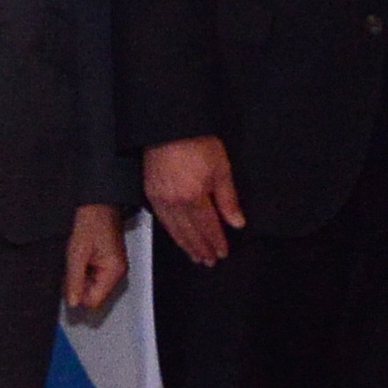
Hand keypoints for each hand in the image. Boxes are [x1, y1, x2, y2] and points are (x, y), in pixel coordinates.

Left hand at [64, 204, 129, 322]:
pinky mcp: (109, 263)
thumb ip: (74, 280)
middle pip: (94, 295)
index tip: (69, 281)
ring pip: (93, 286)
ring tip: (79, 258)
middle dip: (79, 285)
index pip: (94, 302)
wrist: (99, 204)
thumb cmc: (92, 222)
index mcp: (113, 272)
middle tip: (74, 265)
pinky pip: (94, 276)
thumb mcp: (77, 253)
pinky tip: (82, 256)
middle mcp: (118, 273)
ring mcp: (114, 268)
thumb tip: (73, 302)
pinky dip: (85, 270)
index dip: (78, 294)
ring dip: (81, 277)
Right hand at [143, 136, 240, 266]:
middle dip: (201, 249)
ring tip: (195, 255)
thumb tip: (236, 222)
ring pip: (174, 230)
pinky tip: (177, 237)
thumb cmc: (196, 141)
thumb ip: (229, 199)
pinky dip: (171, 233)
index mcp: (194, 197)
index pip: (208, 228)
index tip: (222, 252)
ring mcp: (160, 199)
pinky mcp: (150, 192)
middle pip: (190, 233)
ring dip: (186, 245)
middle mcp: (175, 202)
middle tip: (208, 261)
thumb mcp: (222, 168)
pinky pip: (162, 220)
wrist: (170, 126)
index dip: (216, 242)